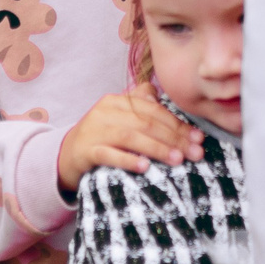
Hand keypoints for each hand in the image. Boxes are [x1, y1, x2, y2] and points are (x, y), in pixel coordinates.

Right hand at [57, 83, 200, 193]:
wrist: (66, 155)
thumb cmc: (101, 137)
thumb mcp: (119, 117)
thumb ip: (140, 104)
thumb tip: (161, 96)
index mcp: (117, 101)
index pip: (152, 110)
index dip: (177, 124)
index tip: (198, 138)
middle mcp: (105, 112)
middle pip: (145, 122)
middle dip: (174, 138)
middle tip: (195, 152)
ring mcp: (94, 131)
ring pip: (131, 136)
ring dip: (157, 148)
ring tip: (177, 159)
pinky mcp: (86, 151)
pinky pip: (109, 154)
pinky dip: (128, 159)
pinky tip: (145, 167)